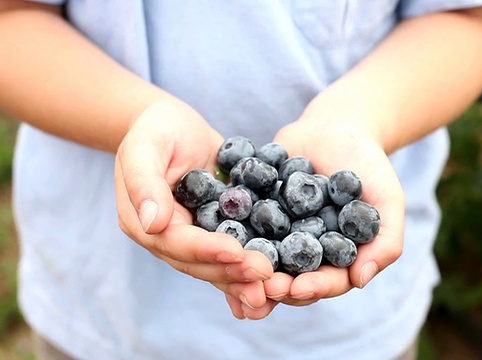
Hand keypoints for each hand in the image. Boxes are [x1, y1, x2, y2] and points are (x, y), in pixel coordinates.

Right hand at [114, 100, 275, 318]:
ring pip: (218, 267)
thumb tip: (151, 223)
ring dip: (245, 280)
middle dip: (233, 272)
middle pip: (200, 263)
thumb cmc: (156, 129)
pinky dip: (249, 272)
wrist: (172, 126)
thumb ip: (144, 181)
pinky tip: (273, 290)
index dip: (206, 250)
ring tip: (275, 290)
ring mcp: (192, 238)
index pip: (176, 242)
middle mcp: (167, 239)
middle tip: (266, 277)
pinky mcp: (215, 233)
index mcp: (143, 223)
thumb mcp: (145, 146)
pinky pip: (233, 255)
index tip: (236, 252)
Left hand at [226, 115, 405, 317]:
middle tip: (261, 286)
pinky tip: (214, 236)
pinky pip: (239, 224)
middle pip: (288, 278)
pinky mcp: (253, 209)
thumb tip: (361, 280)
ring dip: (248, 267)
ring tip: (237, 268)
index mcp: (335, 259)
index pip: (325, 282)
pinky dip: (227, 232)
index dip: (312, 288)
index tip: (296, 289)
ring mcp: (276, 233)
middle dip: (275, 285)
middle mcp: (304, 252)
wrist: (337, 126)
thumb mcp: (388, 200)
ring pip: (261, 258)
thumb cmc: (369, 165)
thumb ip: (384, 241)